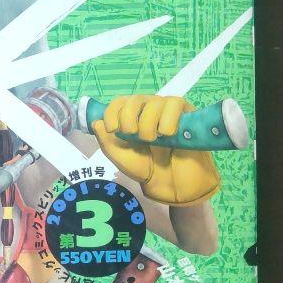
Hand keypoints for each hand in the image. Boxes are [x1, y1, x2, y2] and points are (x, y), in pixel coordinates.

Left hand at [93, 94, 219, 206]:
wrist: (171, 183)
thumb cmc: (146, 168)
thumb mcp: (121, 158)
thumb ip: (107, 142)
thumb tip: (96, 122)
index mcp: (131, 117)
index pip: (119, 102)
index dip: (112, 112)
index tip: (113, 129)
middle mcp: (147, 109)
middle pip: (134, 100)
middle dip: (130, 120)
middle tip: (135, 137)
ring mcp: (166, 109)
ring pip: (154, 102)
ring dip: (149, 125)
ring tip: (155, 141)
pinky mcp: (185, 112)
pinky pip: (174, 104)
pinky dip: (167, 120)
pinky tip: (168, 134)